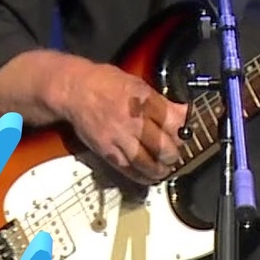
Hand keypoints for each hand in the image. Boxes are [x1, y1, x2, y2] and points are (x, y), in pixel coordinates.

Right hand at [57, 60, 187, 183]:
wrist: (74, 90)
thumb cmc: (103, 83)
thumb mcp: (137, 84)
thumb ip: (160, 101)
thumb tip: (182, 112)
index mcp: (144, 100)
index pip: (174, 122)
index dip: (184, 132)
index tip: (185, 134)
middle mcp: (133, 120)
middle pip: (163, 147)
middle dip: (174, 154)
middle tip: (175, 154)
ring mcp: (119, 137)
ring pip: (147, 163)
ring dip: (160, 170)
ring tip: (164, 169)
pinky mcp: (107, 150)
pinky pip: (128, 169)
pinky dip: (141, 176)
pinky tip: (148, 176)